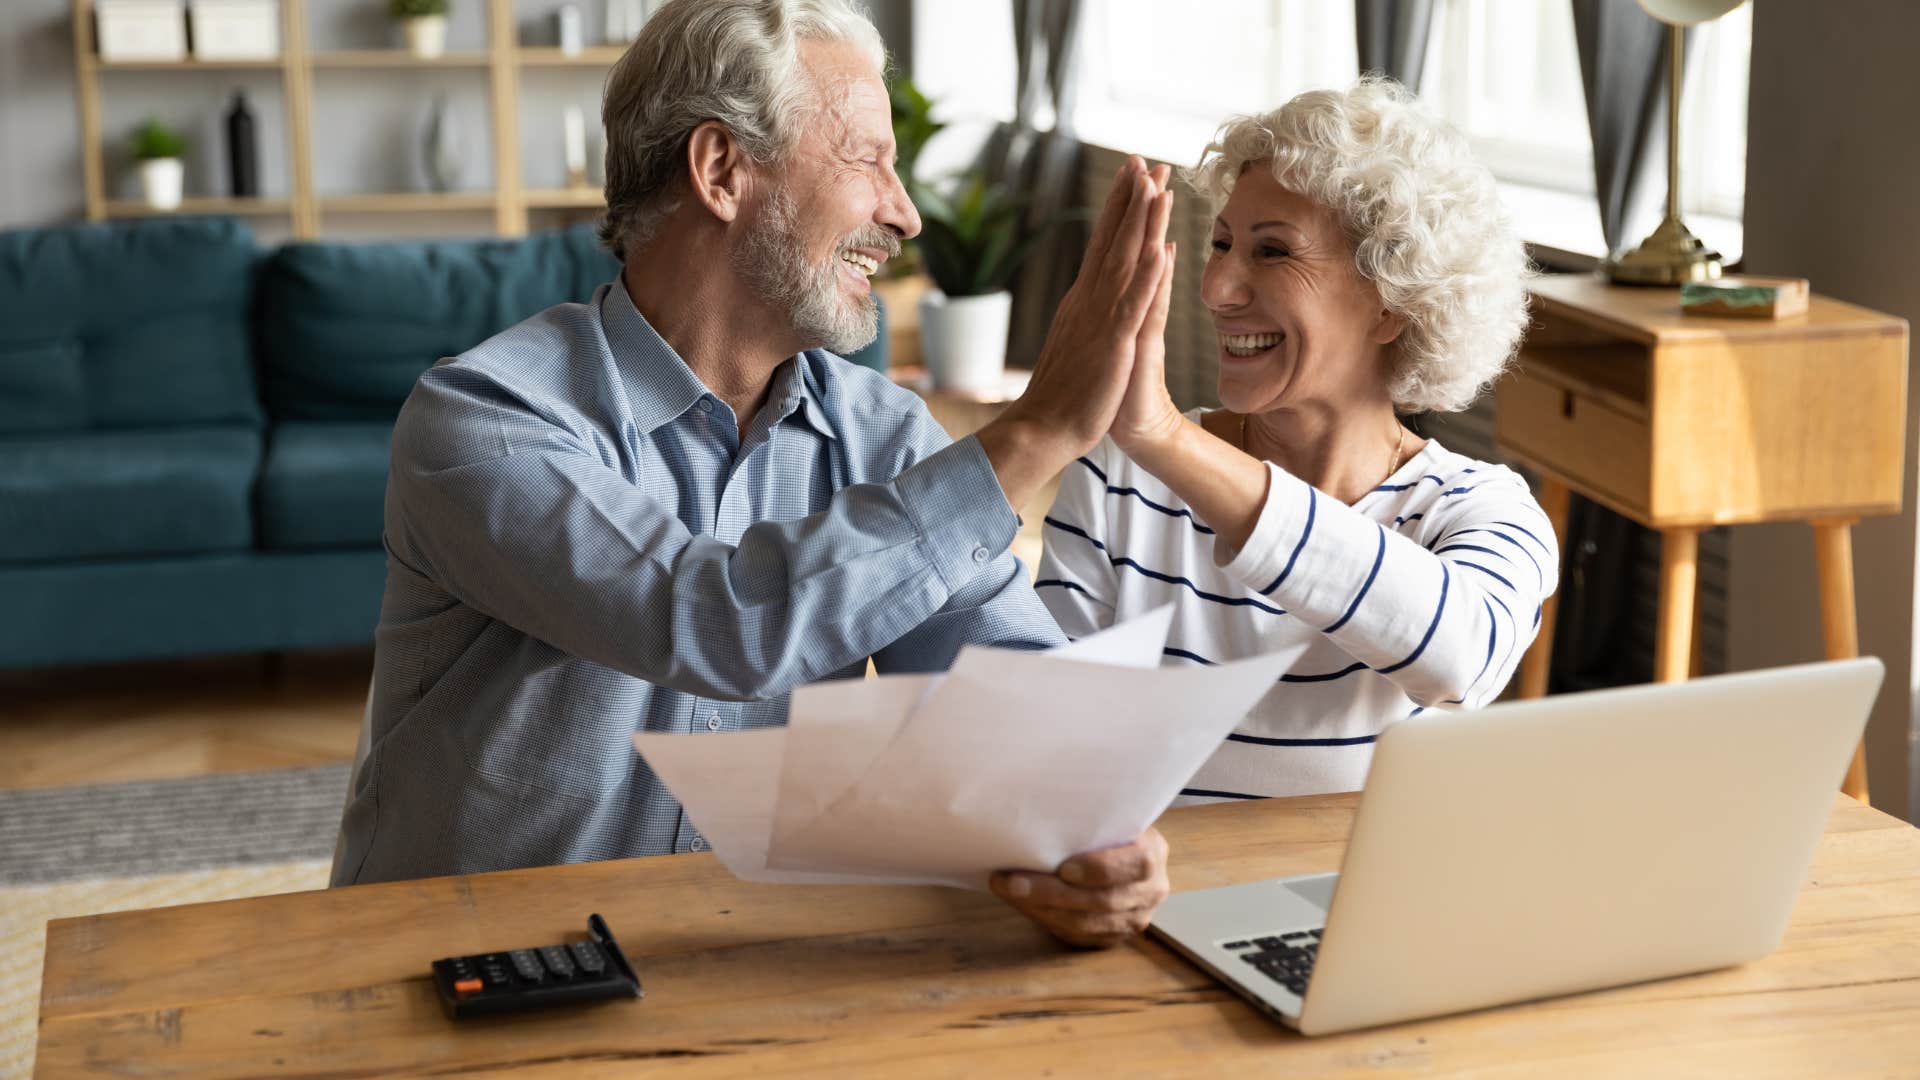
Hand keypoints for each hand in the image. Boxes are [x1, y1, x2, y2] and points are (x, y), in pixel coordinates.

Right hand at [977, 158, 1173, 509]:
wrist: (1043, 428)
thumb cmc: (1062, 394)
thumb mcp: (1077, 343)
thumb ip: (1086, 316)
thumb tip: (1090, 295)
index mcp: (1083, 300)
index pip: (1103, 243)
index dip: (1119, 208)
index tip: (1133, 175)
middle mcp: (1089, 300)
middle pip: (1113, 240)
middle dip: (1131, 198)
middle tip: (1145, 160)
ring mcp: (1100, 319)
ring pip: (1125, 261)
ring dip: (1141, 222)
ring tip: (1157, 186)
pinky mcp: (1113, 343)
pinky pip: (1133, 303)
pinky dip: (1146, 274)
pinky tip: (1159, 248)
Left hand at [989, 829, 1170, 948]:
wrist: (1115, 851)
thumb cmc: (1103, 828)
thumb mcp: (1106, 816)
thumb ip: (1088, 818)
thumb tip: (1038, 815)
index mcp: (1153, 853)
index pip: (1135, 864)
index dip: (1099, 869)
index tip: (1064, 867)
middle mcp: (1151, 890)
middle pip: (1103, 900)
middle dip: (1052, 893)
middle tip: (1013, 882)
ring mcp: (1135, 918)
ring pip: (1087, 924)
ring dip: (1043, 910)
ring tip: (1010, 892)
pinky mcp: (1114, 937)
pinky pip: (1079, 937)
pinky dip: (1047, 922)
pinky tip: (1024, 905)